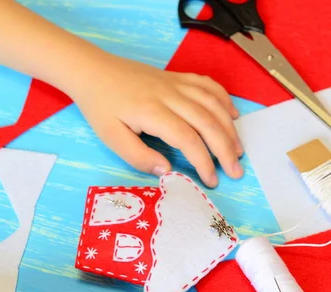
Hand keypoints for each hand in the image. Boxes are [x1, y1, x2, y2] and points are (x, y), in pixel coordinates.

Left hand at [71, 53, 242, 186]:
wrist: (93, 71)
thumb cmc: (100, 107)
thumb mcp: (111, 138)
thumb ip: (139, 156)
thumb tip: (167, 170)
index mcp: (153, 112)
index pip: (188, 139)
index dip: (203, 161)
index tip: (211, 180)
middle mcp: (170, 95)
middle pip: (208, 121)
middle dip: (225, 148)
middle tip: (236, 171)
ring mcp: (176, 83)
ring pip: (212, 103)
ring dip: (229, 127)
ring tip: (238, 150)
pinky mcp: (177, 77)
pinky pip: (208, 85)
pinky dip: (224, 99)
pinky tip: (232, 115)